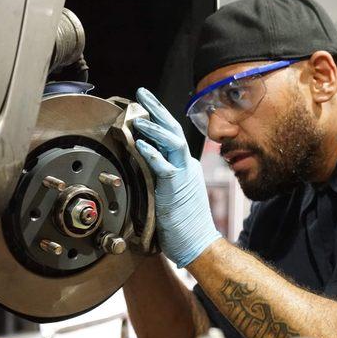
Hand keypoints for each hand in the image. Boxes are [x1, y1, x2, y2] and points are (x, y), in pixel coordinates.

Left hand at [132, 88, 221, 267]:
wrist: (198, 243)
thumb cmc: (183, 224)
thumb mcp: (171, 194)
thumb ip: (159, 177)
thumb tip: (141, 164)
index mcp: (184, 166)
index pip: (171, 135)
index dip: (158, 118)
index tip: (144, 106)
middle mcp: (186, 166)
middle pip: (173, 130)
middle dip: (157, 110)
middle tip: (142, 94)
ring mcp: (184, 176)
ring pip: (172, 143)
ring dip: (154, 128)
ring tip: (138, 117)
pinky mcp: (177, 189)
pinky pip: (164, 167)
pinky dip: (152, 153)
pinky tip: (139, 144)